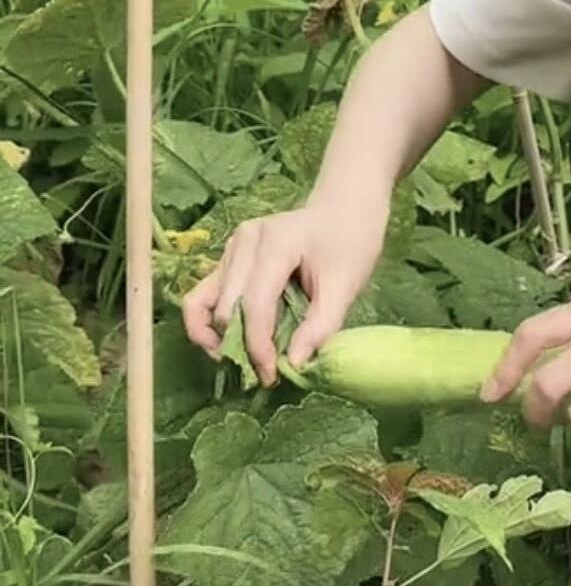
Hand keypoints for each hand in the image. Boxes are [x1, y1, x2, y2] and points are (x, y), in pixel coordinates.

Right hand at [181, 197, 386, 386]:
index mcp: (275, 243)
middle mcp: (244, 242)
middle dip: (238, 347)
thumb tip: (294, 364)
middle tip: (262, 372)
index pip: (254, 305)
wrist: (345, 209)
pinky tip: (231, 342)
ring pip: (204, 302)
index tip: (271, 376)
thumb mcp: (346, 284)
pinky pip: (206, 295)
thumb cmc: (351, 242)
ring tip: (242, 361)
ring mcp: (231, 248)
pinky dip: (212, 323)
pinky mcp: (228, 258)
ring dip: (218, 337)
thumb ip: (321, 325)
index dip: (258, 347)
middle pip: (225, 307)